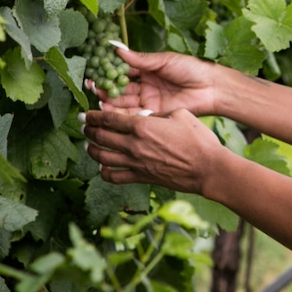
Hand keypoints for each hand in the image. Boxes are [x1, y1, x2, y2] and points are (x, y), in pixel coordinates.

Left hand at [80, 105, 222, 193]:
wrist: (207, 168)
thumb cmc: (198, 139)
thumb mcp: (179, 114)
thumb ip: (158, 114)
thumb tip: (146, 117)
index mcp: (142, 126)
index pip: (109, 119)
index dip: (94, 115)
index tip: (86, 114)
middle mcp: (134, 145)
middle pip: (101, 137)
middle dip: (88, 130)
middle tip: (83, 126)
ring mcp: (136, 163)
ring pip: (102, 156)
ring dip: (91, 150)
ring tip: (88, 145)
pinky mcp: (141, 177)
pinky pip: (114, 177)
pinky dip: (104, 171)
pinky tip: (103, 166)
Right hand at [87, 47, 219, 114]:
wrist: (211, 88)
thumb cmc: (191, 69)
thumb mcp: (164, 61)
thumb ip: (140, 59)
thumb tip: (116, 49)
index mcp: (147, 70)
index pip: (123, 71)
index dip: (109, 71)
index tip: (95, 71)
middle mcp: (145, 86)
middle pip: (121, 88)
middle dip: (106, 87)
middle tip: (93, 87)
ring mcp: (149, 100)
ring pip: (125, 102)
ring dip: (111, 101)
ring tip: (98, 99)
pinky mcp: (154, 113)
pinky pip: (135, 114)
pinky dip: (122, 113)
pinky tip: (110, 111)